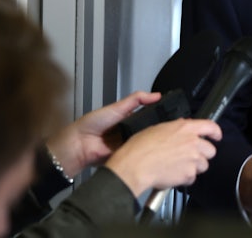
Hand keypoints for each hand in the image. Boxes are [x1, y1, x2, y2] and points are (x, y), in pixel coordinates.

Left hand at [45, 91, 161, 177]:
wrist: (80, 143)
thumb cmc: (93, 123)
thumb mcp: (118, 107)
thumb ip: (137, 99)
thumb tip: (156, 95)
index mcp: (128, 120)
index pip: (148, 117)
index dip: (158, 116)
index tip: (171, 114)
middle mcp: (129, 133)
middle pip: (148, 131)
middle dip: (156, 130)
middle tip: (169, 127)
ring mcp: (128, 145)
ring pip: (144, 143)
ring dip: (150, 141)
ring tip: (163, 138)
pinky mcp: (126, 157)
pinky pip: (137, 154)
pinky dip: (142, 152)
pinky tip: (151, 149)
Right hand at [104, 118, 221, 196]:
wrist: (135, 165)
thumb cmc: (141, 147)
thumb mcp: (159, 128)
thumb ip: (176, 127)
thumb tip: (182, 127)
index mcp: (186, 128)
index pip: (211, 127)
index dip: (215, 132)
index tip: (216, 136)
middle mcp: (193, 142)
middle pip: (211, 150)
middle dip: (202, 154)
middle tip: (190, 156)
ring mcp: (192, 159)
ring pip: (203, 165)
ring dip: (194, 167)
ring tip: (179, 166)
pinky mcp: (189, 174)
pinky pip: (193, 178)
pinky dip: (185, 178)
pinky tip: (174, 174)